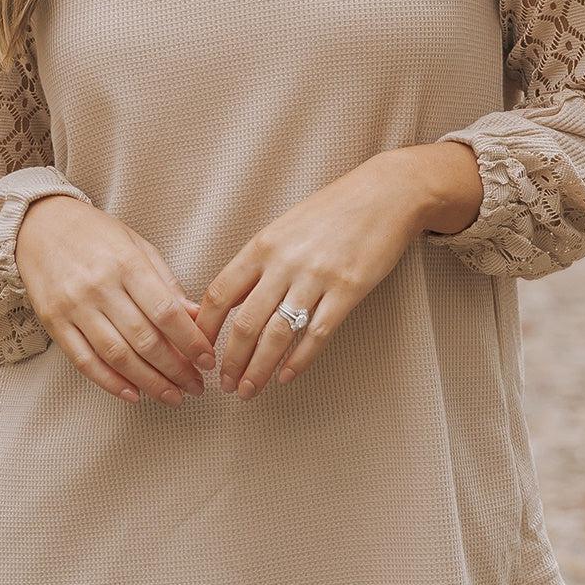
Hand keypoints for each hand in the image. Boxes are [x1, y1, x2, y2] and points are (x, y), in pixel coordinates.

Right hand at [16, 195, 216, 406]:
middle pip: (144, 339)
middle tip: (196, 386)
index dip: (190, 341)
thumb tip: (197, 316)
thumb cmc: (96, 234)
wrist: (40, 225)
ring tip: (172, 396)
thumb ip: (167, 282)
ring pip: (117, 356)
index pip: (165, 312)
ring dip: (149, 383)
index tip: (208, 360)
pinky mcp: (54, 323)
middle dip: (176, 370)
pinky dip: (111, 383)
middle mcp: (100, 287)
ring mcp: (74, 307)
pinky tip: (134, 394)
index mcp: (127, 264)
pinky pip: (84, 361)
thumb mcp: (137, 246)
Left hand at [193, 154, 420, 399]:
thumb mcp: (284, 227)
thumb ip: (260, 262)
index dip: (204, 328)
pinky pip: (317, 335)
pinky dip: (298, 361)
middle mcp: (283, 262)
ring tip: (249, 391)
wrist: (384, 194)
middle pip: (244, 323)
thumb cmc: (332, 210)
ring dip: (258, 369)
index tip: (200, 351)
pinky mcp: (347, 290)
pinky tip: (286, 376)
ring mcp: (316, 277)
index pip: (219, 293)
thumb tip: (234, 301)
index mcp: (262, 245)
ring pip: (277, 335)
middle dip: (231, 361)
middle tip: (225, 385)